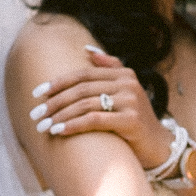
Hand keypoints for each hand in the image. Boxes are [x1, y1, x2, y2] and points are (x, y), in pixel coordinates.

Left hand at [27, 48, 170, 168]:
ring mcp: (130, 100)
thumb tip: (87, 49)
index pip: (83, 74)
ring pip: (85, 104)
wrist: (160, 147)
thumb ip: (110, 69)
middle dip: (54, 102)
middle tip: (35, 115)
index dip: (58, 83)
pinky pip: (94, 120)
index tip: (37, 94)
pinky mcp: (131, 120)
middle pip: (81, 89)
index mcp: (123, 73)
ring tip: (43, 127)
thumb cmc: (135, 121)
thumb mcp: (125, 91)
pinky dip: (73, 125)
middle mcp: (127, 83)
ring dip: (59, 116)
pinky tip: (58, 132)